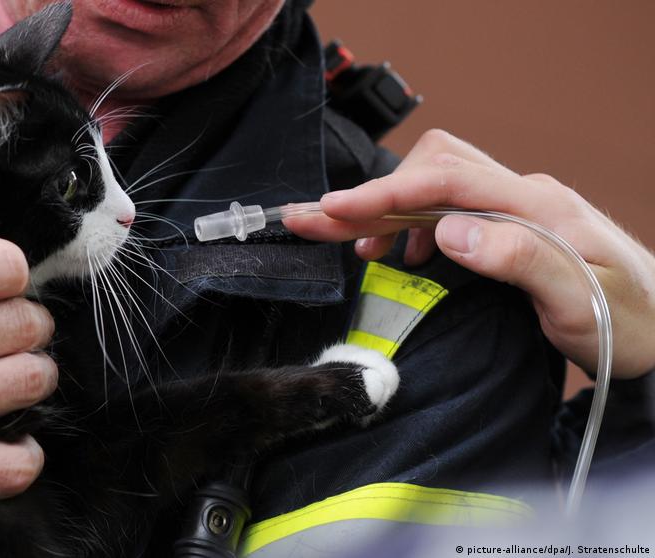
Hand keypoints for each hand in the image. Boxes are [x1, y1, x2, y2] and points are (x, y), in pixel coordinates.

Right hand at [0, 240, 56, 503]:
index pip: (5, 265)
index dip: (5, 275)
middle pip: (28, 323)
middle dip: (23, 326)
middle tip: (2, 335)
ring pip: (34, 381)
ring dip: (28, 379)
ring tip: (5, 380)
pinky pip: (16, 465)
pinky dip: (20, 457)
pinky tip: (6, 444)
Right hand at [285, 129, 654, 378]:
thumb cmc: (630, 324)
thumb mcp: (581, 300)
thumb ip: (520, 260)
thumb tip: (450, 232)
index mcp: (536, 205)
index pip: (445, 180)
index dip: (383, 193)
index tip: (333, 210)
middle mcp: (522, 197)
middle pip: (429, 174)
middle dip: (367, 197)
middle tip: (313, 221)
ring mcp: (516, 210)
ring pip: (433, 187)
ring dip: (385, 208)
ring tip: (348, 239)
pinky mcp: (509, 230)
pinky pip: (447, 209)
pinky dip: (410, 223)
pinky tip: (399, 251)